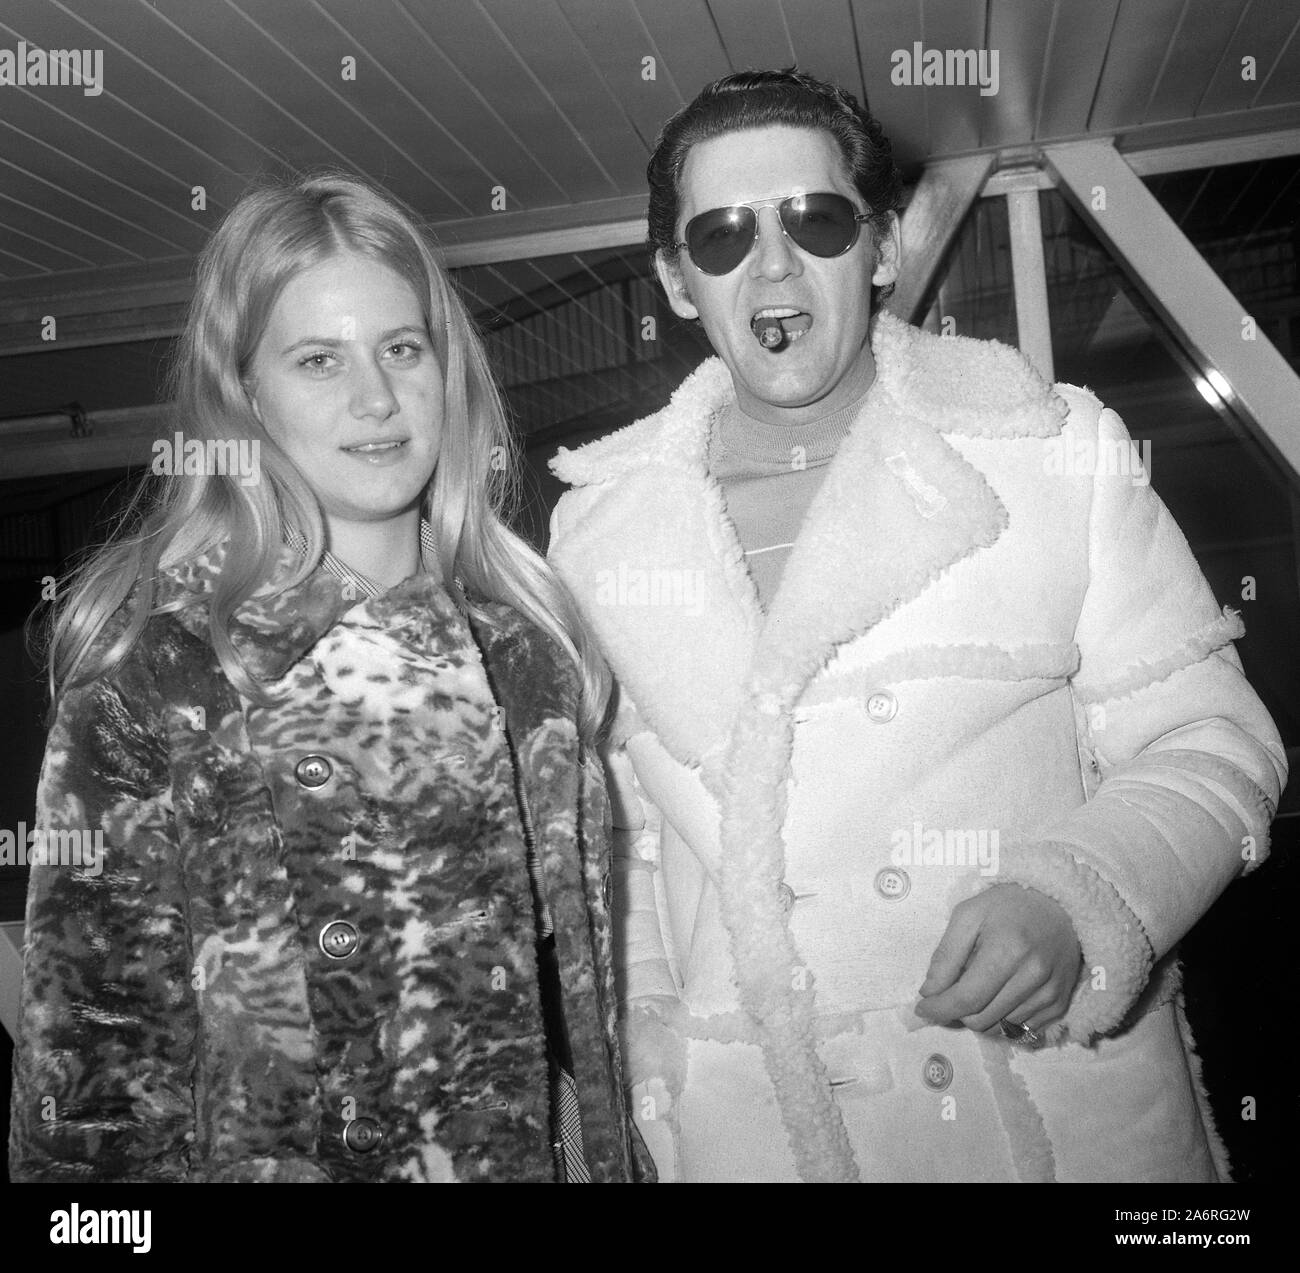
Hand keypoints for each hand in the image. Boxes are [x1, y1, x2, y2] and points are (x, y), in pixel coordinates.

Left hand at [915, 884, 1081, 1033]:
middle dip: (957, 1013)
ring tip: (977, 989)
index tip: (922, 1008)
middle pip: (981, 1019)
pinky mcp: (1060, 1004)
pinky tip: (998, 995)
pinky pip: (1021, 1030)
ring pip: (999, 1028)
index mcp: (1007, 951)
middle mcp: (1033, 977)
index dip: (940, 1009)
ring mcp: (1050, 994)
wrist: (1059, 905)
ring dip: (979, 1016)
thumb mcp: (968, 915)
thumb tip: (930, 992)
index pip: (967, 999)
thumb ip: (946, 954)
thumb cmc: (1008, 906)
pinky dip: (1001, 1019)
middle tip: (950, 994)